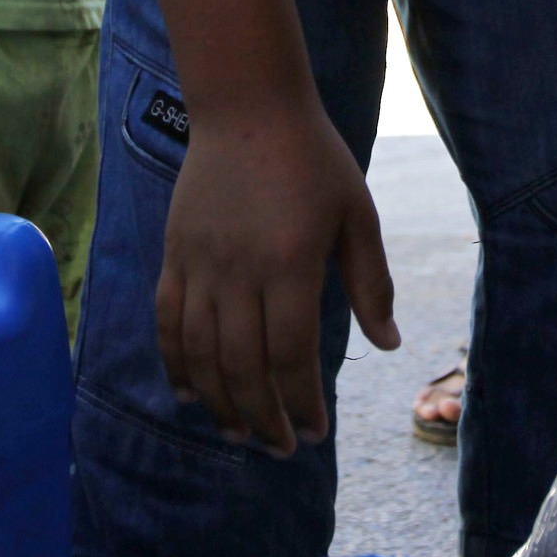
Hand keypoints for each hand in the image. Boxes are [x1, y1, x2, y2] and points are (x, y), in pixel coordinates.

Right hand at [157, 107, 397, 455]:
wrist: (248, 107)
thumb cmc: (314, 160)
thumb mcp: (357, 215)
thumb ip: (371, 283)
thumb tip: (387, 345)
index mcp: (290, 262)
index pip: (292, 354)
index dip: (302, 403)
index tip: (316, 433)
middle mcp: (239, 269)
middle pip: (243, 365)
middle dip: (263, 417)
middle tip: (281, 449)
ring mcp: (200, 263)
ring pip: (201, 352)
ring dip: (220, 402)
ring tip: (239, 435)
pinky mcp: (175, 254)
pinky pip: (168, 321)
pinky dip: (177, 364)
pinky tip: (192, 395)